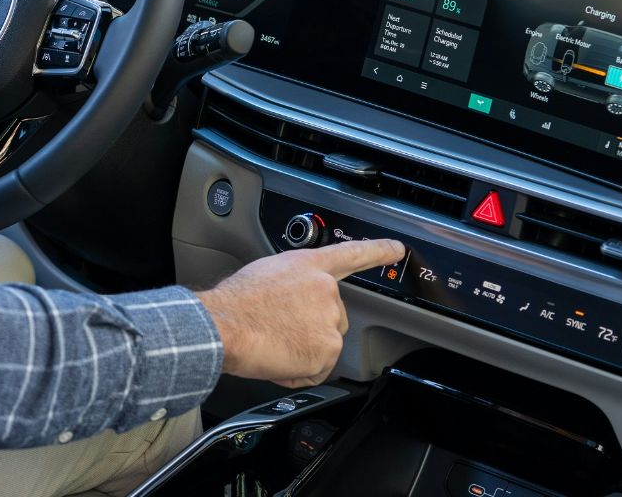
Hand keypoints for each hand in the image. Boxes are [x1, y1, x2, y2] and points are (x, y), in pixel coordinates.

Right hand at [194, 238, 405, 388]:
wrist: (224, 325)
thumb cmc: (233, 302)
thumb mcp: (264, 275)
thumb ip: (291, 284)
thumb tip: (291, 303)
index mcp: (308, 267)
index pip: (351, 254)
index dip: (378, 251)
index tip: (398, 249)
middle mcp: (325, 290)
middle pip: (332, 317)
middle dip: (311, 328)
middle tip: (279, 329)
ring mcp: (329, 320)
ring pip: (323, 346)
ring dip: (302, 351)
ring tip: (273, 342)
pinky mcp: (327, 349)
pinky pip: (316, 371)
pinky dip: (298, 372)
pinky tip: (277, 358)